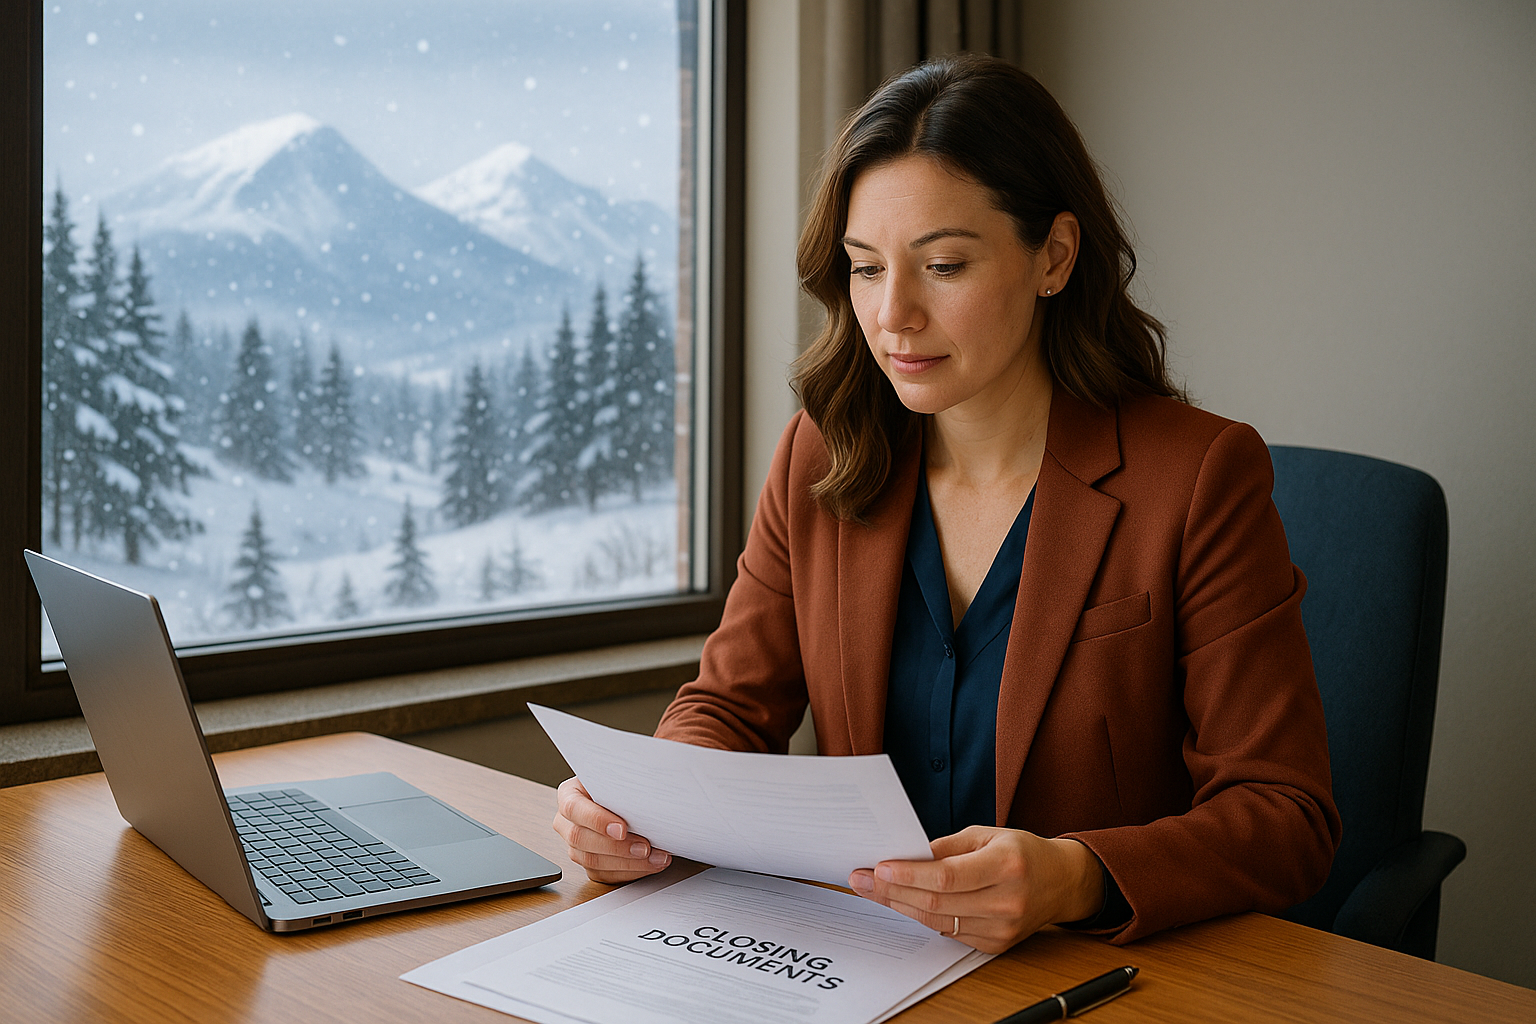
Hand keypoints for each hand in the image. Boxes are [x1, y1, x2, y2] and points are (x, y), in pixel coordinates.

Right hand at [552, 777, 671, 882]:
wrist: (627, 797)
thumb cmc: (621, 784)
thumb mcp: (618, 776)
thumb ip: (622, 781)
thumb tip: (643, 781)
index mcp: (569, 795)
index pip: (574, 808)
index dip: (597, 820)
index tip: (622, 829)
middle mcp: (567, 822)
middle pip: (581, 839)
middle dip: (617, 847)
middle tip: (645, 847)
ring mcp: (576, 846)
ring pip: (592, 861)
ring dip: (629, 863)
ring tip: (656, 857)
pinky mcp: (590, 864)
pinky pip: (605, 875)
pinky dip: (631, 872)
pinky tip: (651, 864)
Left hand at [847, 826, 1103, 952]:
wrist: (1061, 882)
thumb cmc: (1022, 852)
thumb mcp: (988, 834)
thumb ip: (948, 846)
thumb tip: (906, 856)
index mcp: (1006, 865)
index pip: (947, 876)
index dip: (909, 875)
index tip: (878, 868)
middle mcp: (1006, 900)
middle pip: (936, 902)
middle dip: (892, 891)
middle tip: (860, 879)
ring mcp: (1003, 928)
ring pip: (938, 921)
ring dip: (900, 906)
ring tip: (873, 890)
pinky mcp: (997, 945)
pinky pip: (950, 933)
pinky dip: (923, 918)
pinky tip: (904, 903)